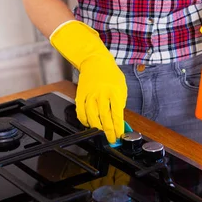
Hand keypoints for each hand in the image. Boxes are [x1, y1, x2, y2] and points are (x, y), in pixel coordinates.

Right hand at [50, 21, 126, 143]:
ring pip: (92, 117)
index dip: (118, 128)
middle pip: (104, 118)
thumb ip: (121, 102)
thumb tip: (119, 119)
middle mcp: (102, 94)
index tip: (120, 136)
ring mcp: (90, 95)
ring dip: (97, 128)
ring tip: (101, 134)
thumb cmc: (111, 74)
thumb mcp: (122, 87)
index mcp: (114, 92)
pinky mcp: (80, 95)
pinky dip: (84, 121)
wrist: (95, 61)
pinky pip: (80, 112)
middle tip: (111, 140)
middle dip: (109, 132)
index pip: (117, 114)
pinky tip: (89, 124)